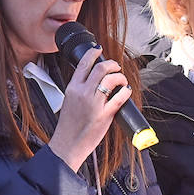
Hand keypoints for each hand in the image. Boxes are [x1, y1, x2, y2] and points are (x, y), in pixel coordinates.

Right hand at [47, 48, 130, 171]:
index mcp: (72, 88)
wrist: (68, 143)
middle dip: (112, 64)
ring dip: (120, 76)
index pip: (83, 63)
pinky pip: (120, 97)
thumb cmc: (68, 125)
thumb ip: (79, 89)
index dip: (93, 54)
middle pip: (101, 68)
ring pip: (111, 79)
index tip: (99, 50)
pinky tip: (126, 91)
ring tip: (121, 80)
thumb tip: (92, 79)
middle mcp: (83, 93)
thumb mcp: (68, 101)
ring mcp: (94, 103)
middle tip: (115, 67)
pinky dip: (126, 91)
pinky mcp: (105, 115)